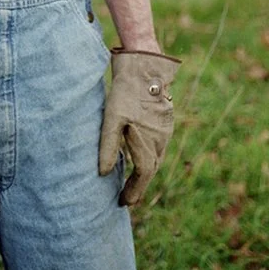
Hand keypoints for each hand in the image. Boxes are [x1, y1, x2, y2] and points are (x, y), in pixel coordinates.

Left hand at [98, 50, 179, 205]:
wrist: (146, 66)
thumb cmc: (126, 92)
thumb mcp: (112, 118)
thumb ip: (108, 146)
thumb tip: (103, 173)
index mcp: (148, 144)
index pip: (142, 176)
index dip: (133, 191)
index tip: (124, 203)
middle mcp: (161, 141)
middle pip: (151, 170)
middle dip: (139, 186)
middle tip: (127, 198)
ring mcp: (165, 131)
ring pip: (156, 158)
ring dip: (145, 173)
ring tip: (133, 182)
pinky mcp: (165, 120)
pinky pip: (158, 146)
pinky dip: (149, 157)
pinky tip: (140, 155)